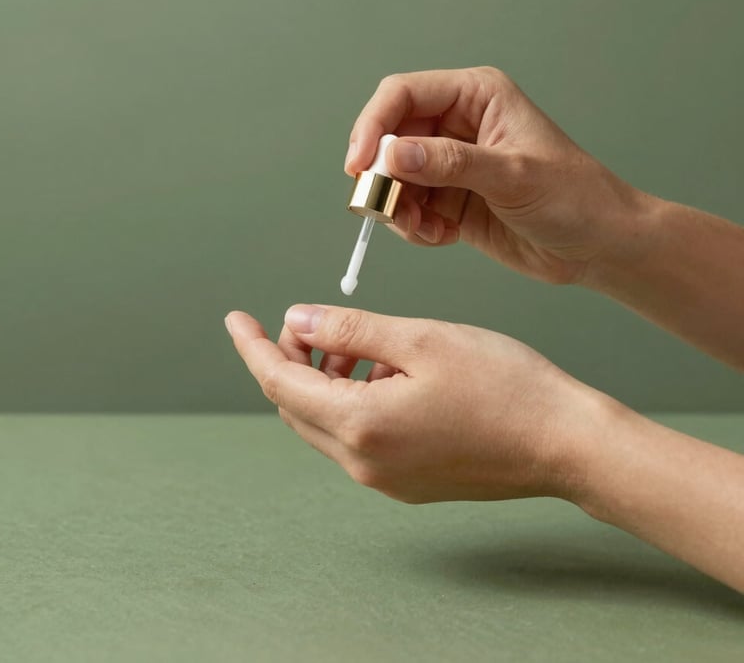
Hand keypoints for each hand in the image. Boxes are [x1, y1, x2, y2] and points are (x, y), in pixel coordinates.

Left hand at [225, 304, 596, 503]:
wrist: (565, 443)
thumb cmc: (504, 384)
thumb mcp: (420, 339)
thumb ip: (350, 328)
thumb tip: (297, 320)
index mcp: (360, 425)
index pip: (279, 382)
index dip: (253, 346)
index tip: (235, 319)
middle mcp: (363, 462)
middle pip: (297, 405)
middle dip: (293, 359)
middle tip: (313, 322)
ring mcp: (385, 478)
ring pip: (328, 421)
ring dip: (328, 378)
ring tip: (361, 343)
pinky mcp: (408, 482)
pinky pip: (358, 437)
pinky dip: (354, 400)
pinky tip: (386, 373)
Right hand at [347, 67, 650, 284]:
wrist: (597, 246)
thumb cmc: (574, 197)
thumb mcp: (512, 175)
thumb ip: (450, 164)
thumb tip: (393, 154)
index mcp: (476, 97)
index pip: (402, 96)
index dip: (372, 127)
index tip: (359, 166)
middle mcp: (458, 126)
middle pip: (390, 139)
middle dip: (382, 176)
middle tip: (384, 207)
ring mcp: (451, 165)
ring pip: (394, 179)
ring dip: (397, 208)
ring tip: (423, 229)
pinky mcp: (450, 200)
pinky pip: (410, 209)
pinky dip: (414, 227)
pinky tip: (440, 237)